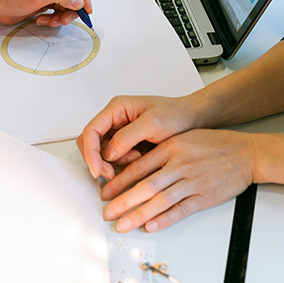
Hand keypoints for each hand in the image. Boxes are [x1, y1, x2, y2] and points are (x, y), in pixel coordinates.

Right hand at [76, 94, 200, 179]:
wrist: (193, 119)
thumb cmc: (176, 114)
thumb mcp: (153, 123)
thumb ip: (127, 137)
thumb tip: (108, 152)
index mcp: (117, 108)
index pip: (91, 130)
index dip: (90, 152)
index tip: (97, 169)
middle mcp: (115, 119)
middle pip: (91, 143)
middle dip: (98, 160)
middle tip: (110, 174)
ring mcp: (120, 132)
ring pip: (102, 153)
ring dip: (114, 162)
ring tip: (137, 159)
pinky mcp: (127, 144)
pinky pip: (116, 157)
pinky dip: (124, 164)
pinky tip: (140, 159)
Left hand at [100, 129, 257, 232]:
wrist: (246, 153)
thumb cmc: (214, 144)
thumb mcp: (183, 138)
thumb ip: (159, 151)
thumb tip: (132, 166)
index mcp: (171, 148)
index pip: (138, 167)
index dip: (119, 181)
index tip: (105, 191)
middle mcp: (180, 164)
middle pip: (145, 186)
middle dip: (123, 201)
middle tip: (107, 212)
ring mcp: (192, 181)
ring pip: (160, 201)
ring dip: (139, 215)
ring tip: (123, 224)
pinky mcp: (204, 196)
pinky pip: (181, 210)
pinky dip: (165, 219)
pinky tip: (151, 226)